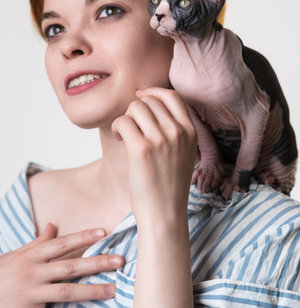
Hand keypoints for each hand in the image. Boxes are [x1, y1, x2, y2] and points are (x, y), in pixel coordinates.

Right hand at [0, 223, 122, 307]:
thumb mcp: (15, 255)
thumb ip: (37, 242)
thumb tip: (52, 225)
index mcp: (32, 256)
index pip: (62, 244)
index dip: (83, 237)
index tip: (103, 232)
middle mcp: (33, 273)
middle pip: (70, 266)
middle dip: (96, 263)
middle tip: (119, 261)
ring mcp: (30, 295)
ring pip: (66, 293)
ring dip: (92, 292)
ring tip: (113, 291)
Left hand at [112, 87, 196, 227]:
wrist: (164, 215)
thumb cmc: (169, 186)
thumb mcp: (183, 154)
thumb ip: (174, 130)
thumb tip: (150, 105)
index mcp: (191, 132)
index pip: (172, 96)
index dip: (154, 92)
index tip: (142, 98)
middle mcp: (178, 132)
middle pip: (150, 100)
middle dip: (137, 110)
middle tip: (132, 127)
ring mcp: (161, 139)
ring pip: (136, 107)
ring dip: (126, 118)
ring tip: (125, 134)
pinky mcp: (142, 149)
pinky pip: (123, 121)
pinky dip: (117, 127)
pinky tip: (120, 139)